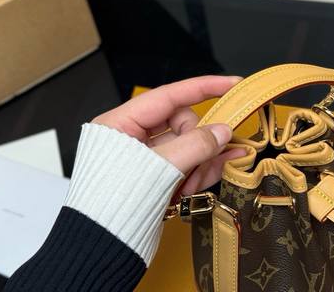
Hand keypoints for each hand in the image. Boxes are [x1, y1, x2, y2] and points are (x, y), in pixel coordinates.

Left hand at [92, 75, 246, 194]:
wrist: (101, 249)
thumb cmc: (112, 205)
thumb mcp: (158, 168)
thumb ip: (195, 145)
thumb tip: (223, 132)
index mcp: (121, 123)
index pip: (169, 95)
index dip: (203, 88)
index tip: (232, 84)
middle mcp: (132, 138)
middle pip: (181, 123)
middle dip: (199, 140)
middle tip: (208, 156)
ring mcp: (146, 160)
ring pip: (188, 145)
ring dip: (201, 160)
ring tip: (197, 182)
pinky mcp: (157, 180)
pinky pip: (187, 165)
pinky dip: (203, 168)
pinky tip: (225, 166)